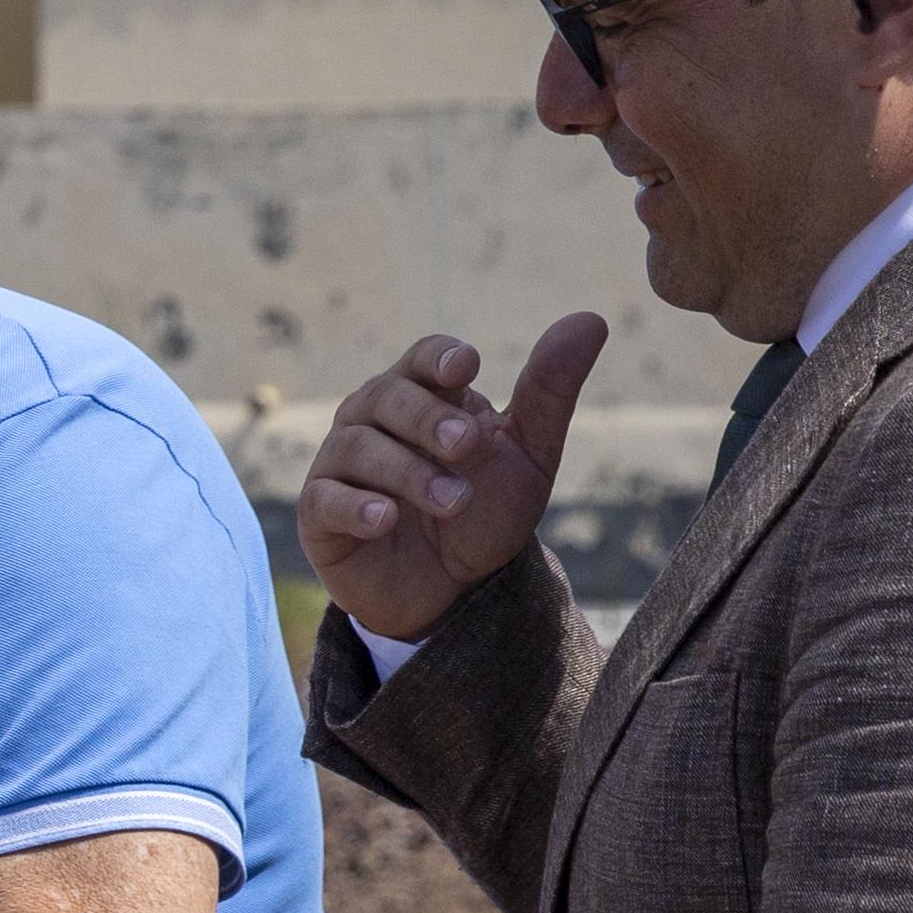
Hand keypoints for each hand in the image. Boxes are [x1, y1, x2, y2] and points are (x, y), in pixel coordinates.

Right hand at [304, 321, 603, 644]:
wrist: (450, 592)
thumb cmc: (483, 512)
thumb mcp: (527, 457)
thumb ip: (550, 393)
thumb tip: (592, 320)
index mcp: (422, 396)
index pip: (422, 358)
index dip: (439, 358)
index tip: (466, 369)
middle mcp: (372, 420)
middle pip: (387, 396)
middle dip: (427, 418)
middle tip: (467, 445)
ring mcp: (340, 465)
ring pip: (359, 447)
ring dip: (409, 471)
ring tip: (454, 501)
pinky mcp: (320, 515)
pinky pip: (324, 498)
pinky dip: (355, 506)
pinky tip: (386, 519)